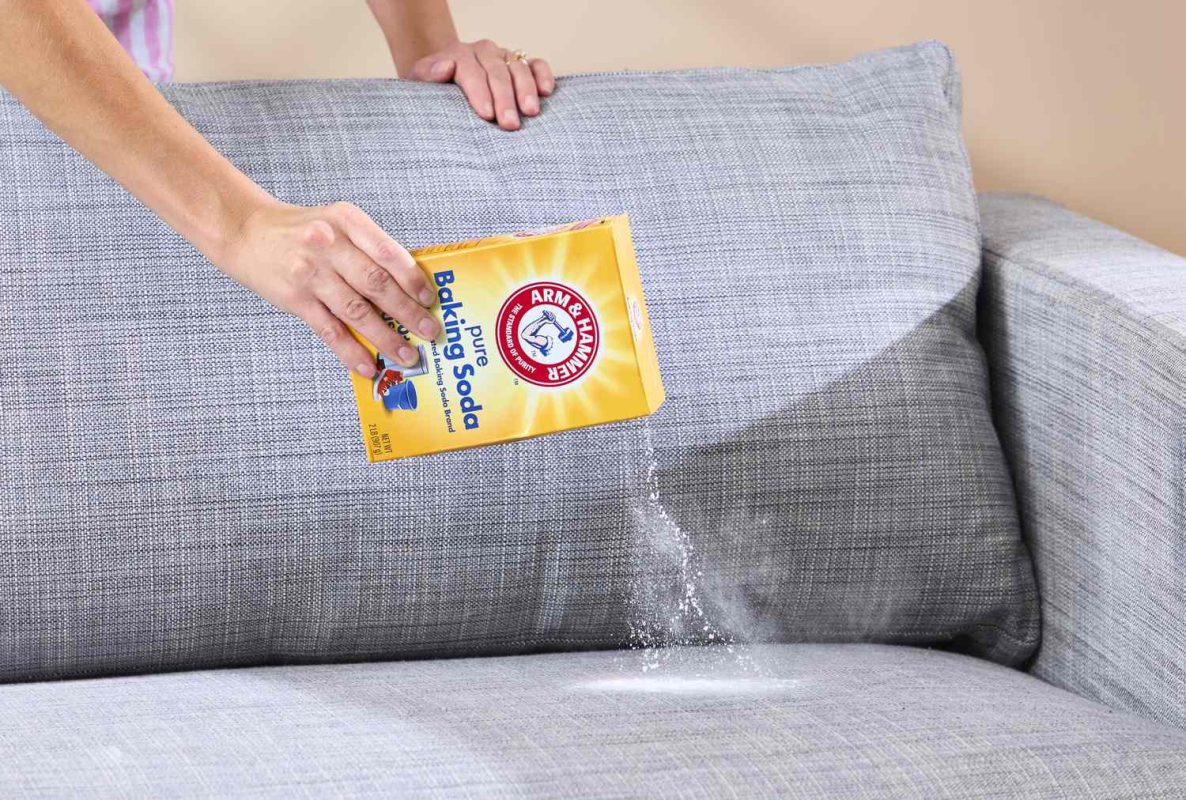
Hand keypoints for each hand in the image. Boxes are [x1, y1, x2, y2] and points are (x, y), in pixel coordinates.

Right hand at [215, 199, 438, 377]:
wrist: (245, 230)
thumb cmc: (301, 230)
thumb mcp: (337, 223)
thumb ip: (368, 249)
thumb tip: (409, 289)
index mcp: (347, 220)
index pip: (388, 253)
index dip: (413, 279)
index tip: (429, 299)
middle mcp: (329, 244)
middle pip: (377, 284)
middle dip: (408, 313)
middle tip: (430, 332)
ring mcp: (310, 273)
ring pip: (357, 312)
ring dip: (386, 338)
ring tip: (407, 355)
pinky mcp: (295, 299)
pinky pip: (330, 330)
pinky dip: (351, 352)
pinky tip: (368, 365)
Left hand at [407, 39, 554, 131]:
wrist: (445, 82)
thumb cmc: (433, 90)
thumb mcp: (420, 84)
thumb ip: (428, 75)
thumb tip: (445, 66)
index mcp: (458, 55)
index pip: (471, 70)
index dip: (479, 92)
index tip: (486, 114)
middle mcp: (483, 52)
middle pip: (497, 71)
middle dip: (505, 98)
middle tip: (510, 124)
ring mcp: (504, 57)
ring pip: (518, 67)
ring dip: (526, 89)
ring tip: (531, 112)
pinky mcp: (521, 64)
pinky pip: (536, 64)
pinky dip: (543, 75)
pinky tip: (546, 91)